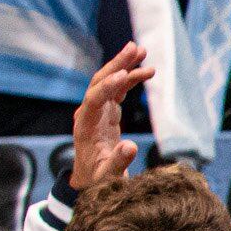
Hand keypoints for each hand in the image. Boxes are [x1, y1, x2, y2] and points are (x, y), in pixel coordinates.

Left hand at [71, 45, 150, 188]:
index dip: (108, 87)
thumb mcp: (108, 177)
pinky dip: (130, 79)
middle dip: (117, 65)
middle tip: (135, 48)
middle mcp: (88, 114)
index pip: (94, 100)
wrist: (89, 181)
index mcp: (85, 127)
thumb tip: (131, 146)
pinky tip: (146, 71)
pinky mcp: (106, 112)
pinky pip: (118, 91)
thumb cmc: (98, 180)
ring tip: (141, 50)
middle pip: (100, 82)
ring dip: (124, 65)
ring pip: (108, 82)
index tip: (124, 75)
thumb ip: (118, 162)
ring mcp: (97, 111)